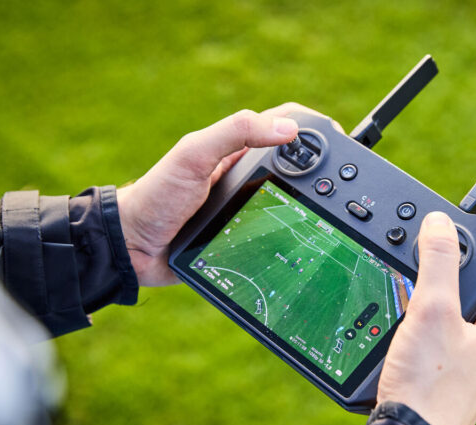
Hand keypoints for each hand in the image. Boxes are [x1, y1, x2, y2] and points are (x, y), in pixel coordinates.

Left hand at [117, 104, 318, 285]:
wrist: (134, 248)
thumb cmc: (158, 195)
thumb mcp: (194, 155)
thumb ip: (235, 134)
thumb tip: (289, 129)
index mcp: (235, 150)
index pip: (282, 127)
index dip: (309, 126)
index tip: (335, 138)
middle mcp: (244, 176)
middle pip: (294, 167)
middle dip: (319, 171)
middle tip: (341, 186)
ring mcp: (245, 207)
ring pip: (289, 202)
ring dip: (309, 206)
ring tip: (332, 217)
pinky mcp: (242, 236)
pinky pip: (275, 233)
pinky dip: (293, 234)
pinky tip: (306, 242)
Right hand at [377, 211, 475, 424]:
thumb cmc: (429, 384)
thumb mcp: (433, 311)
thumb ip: (437, 264)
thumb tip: (439, 223)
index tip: (471, 253)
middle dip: (460, 281)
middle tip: (432, 273)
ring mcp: (467, 370)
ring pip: (460, 326)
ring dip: (438, 308)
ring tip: (410, 301)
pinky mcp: (443, 382)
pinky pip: (441, 347)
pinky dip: (424, 333)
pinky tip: (400, 336)